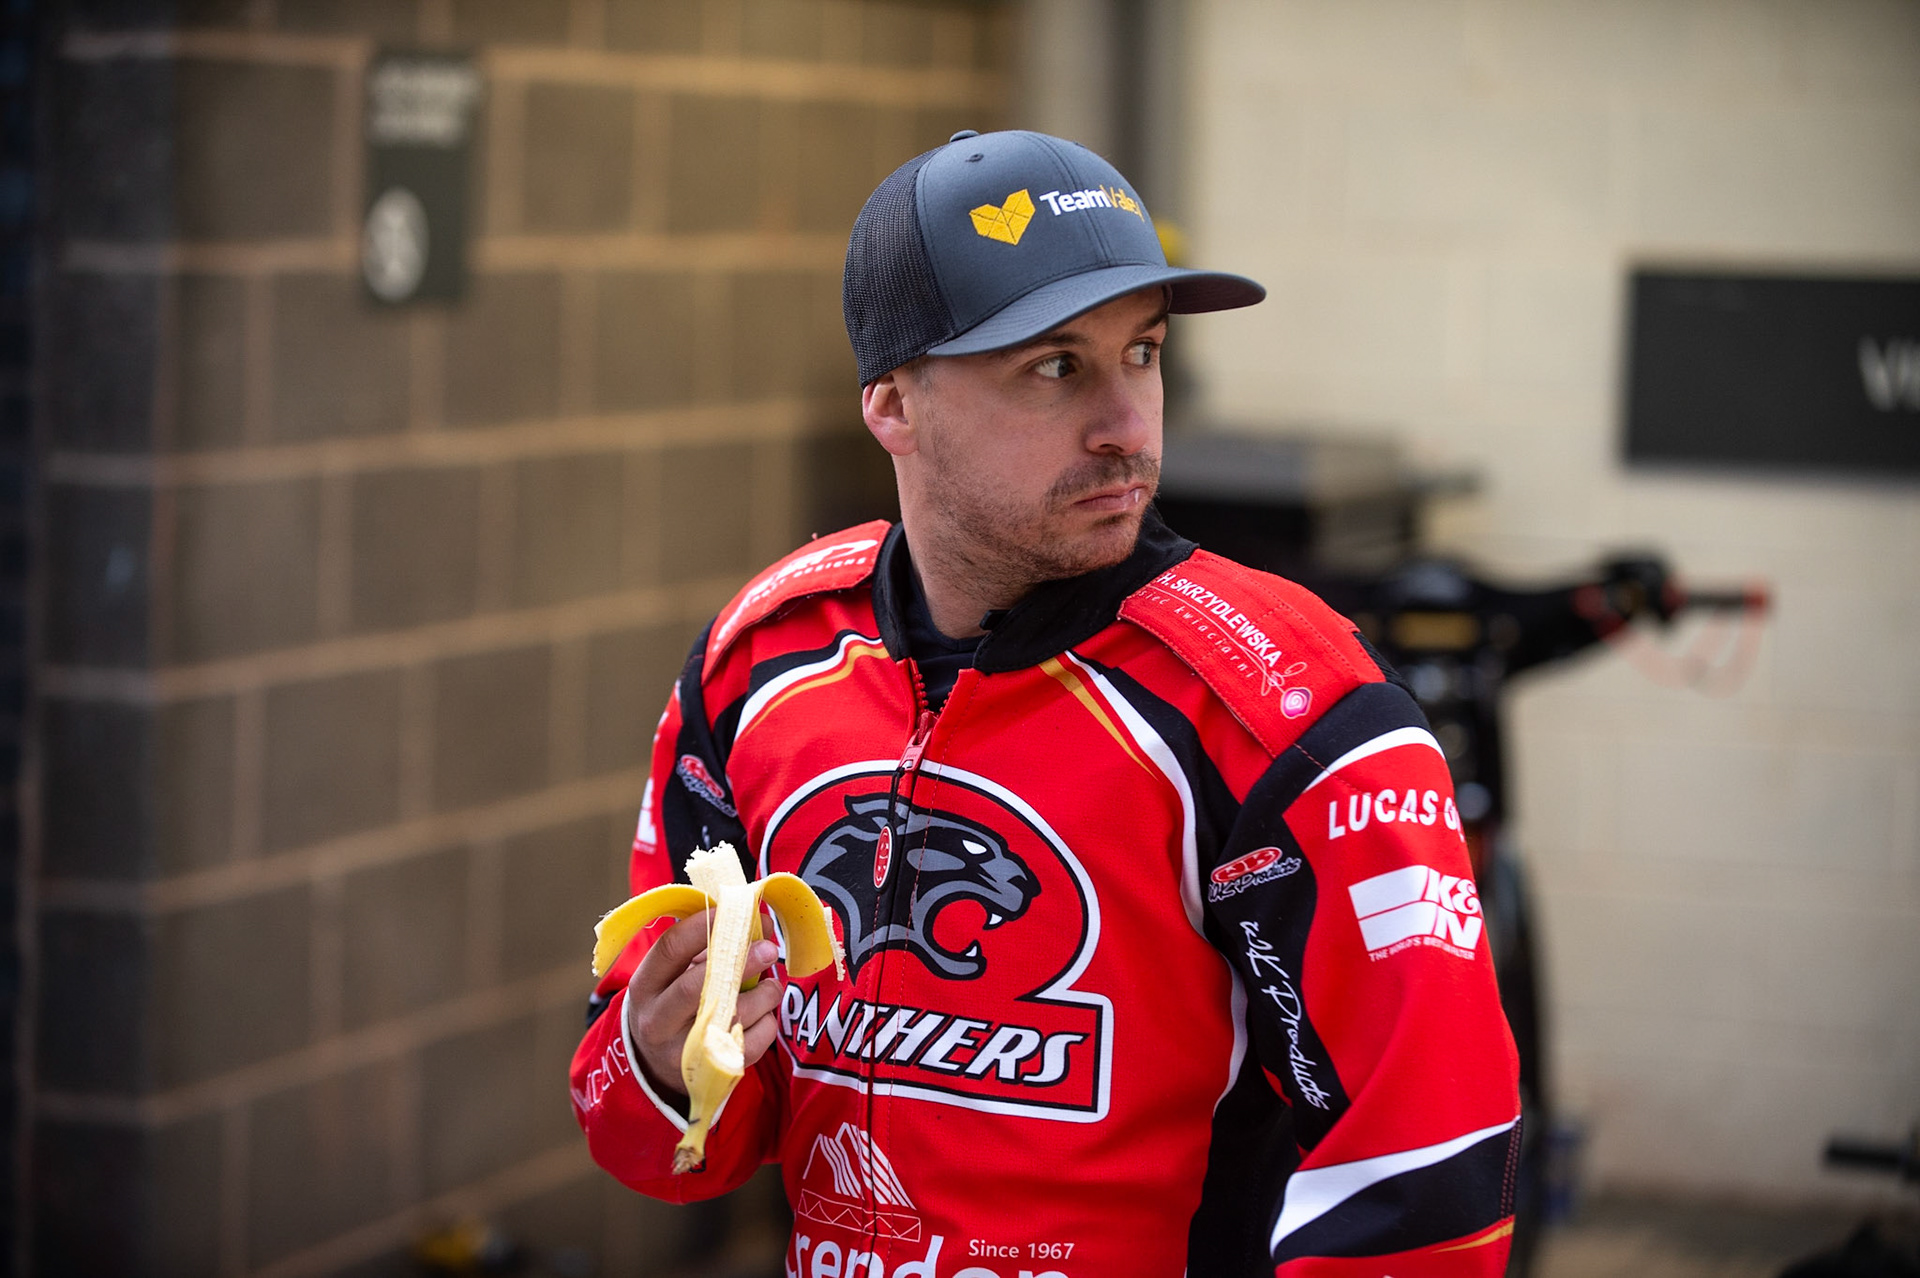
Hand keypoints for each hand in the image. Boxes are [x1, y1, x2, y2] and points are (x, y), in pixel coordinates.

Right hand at [623, 910, 782, 1103]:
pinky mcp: (710, 1073)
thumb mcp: (674, 976)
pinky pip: (752, 1043)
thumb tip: (760, 922)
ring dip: (763, 993)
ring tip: (770, 985)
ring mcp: (681, 1051)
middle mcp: (656, 1020)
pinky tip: (762, 1016)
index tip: (740, 911)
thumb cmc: (673, 1005)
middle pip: (697, 986)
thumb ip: (710, 948)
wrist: (655, 1067)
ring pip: (732, 1015)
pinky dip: (767, 1023)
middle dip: (740, 962)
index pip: (670, 948)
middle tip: (769, 949)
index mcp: (645, 986)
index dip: (706, 925)